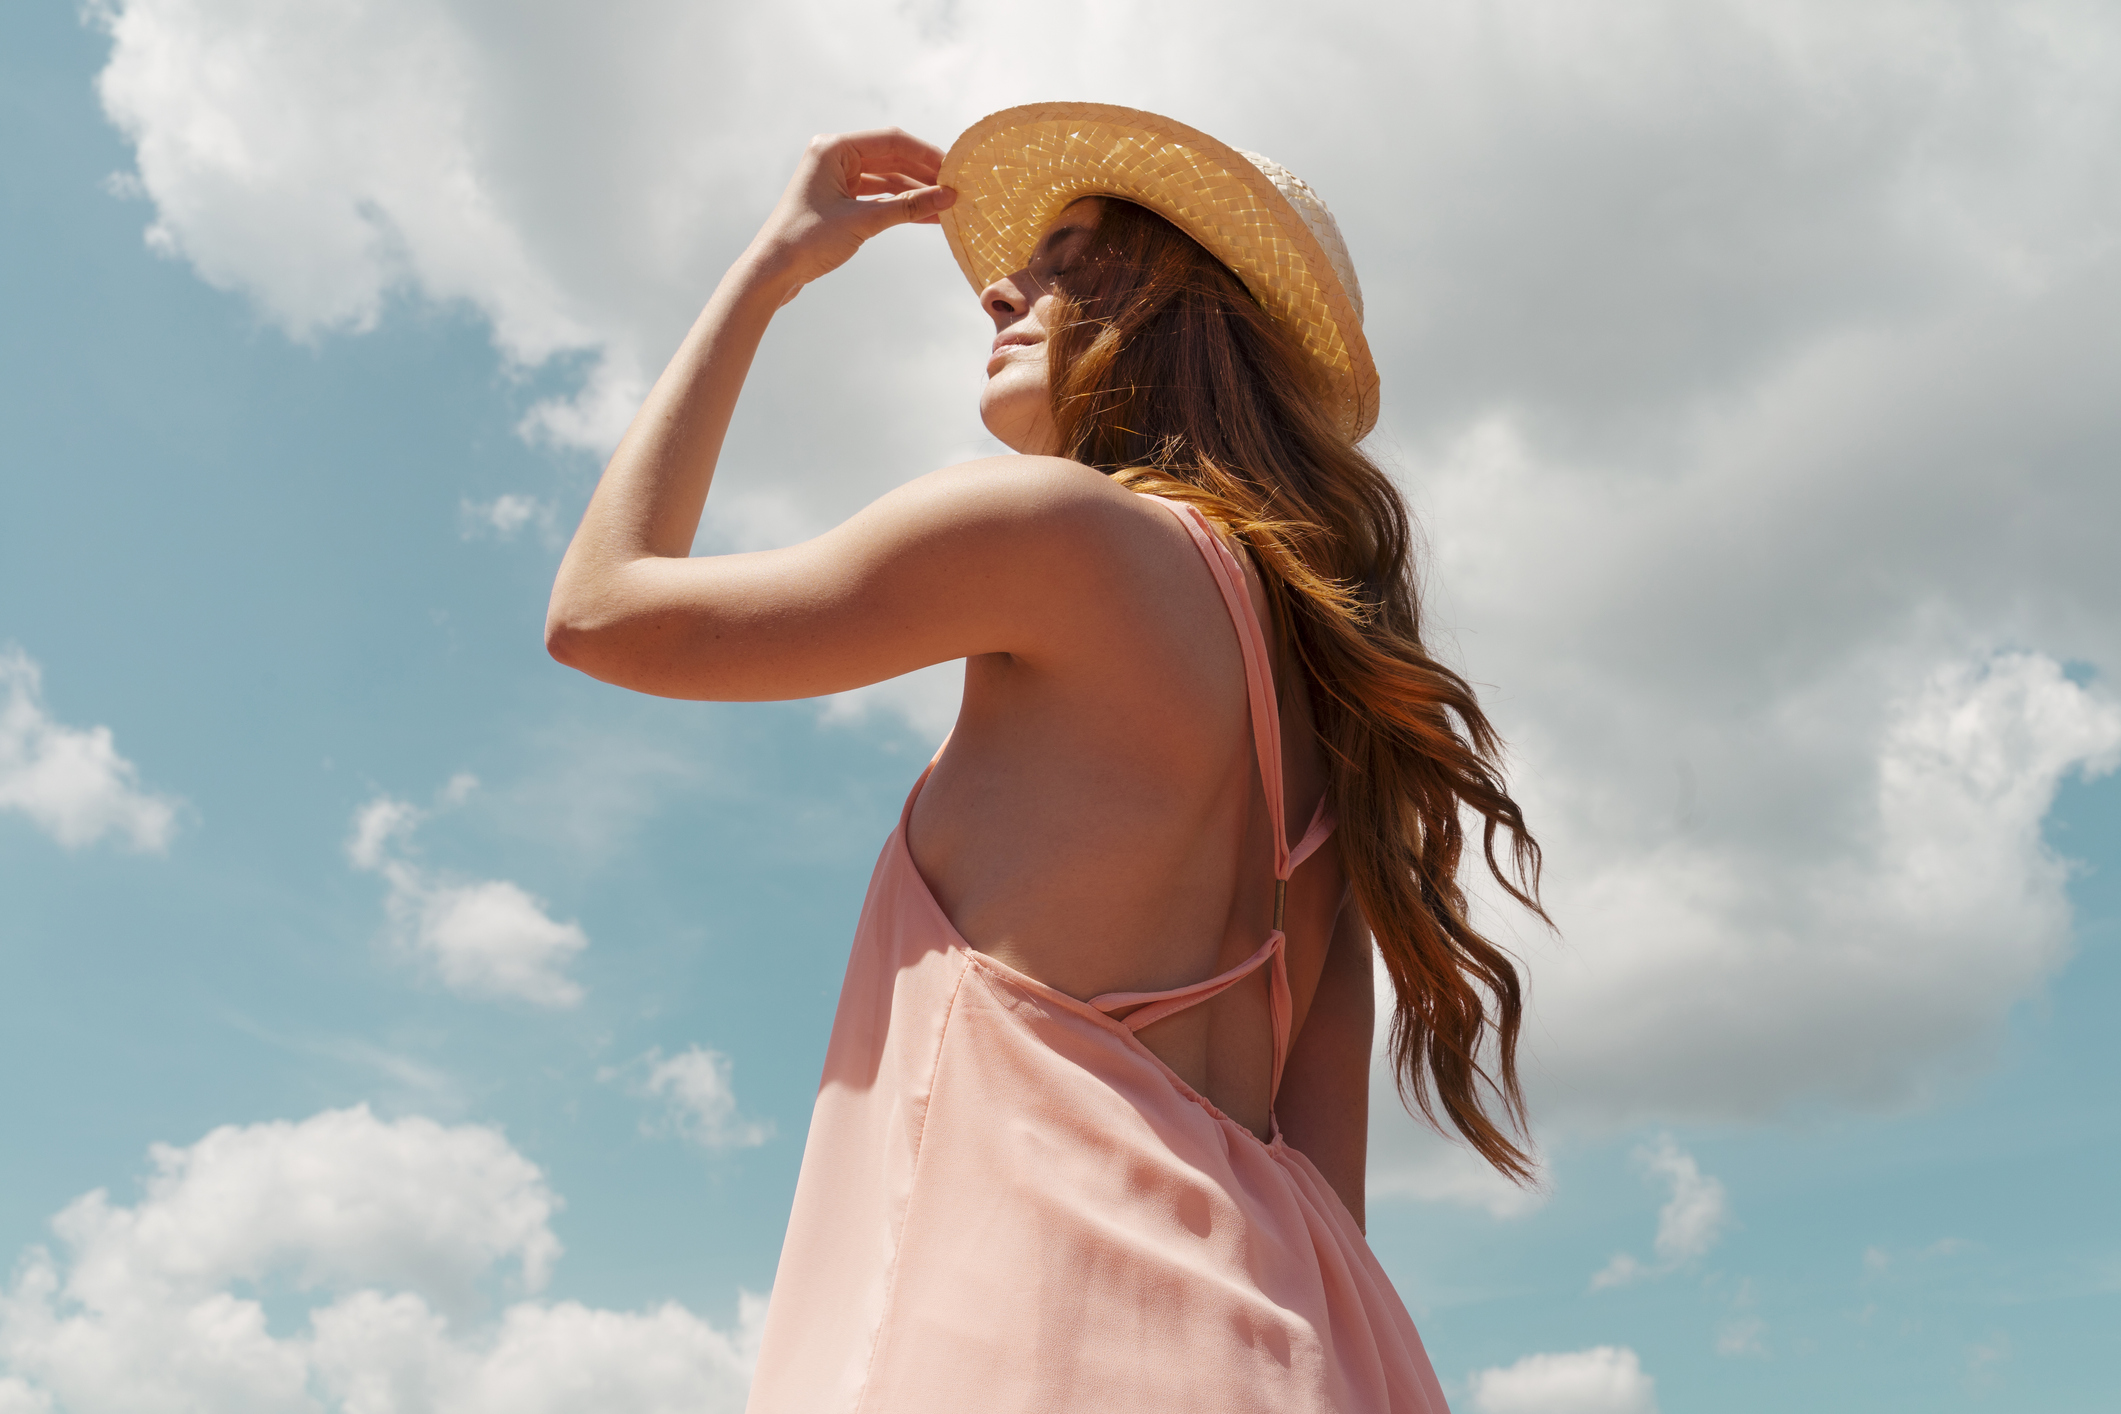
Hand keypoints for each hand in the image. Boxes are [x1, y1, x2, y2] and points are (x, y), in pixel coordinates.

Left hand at [744, 128, 955, 301]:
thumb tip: (947, 197)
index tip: (954, 169)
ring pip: (886, 179)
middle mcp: (834, 157)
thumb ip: (907, 207)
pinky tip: (925, 216)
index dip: (926, 154)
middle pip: (891, 158)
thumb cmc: (807, 240)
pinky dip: (899, 205)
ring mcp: (836, 178)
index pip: (891, 141)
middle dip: (923, 175)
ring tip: (945, 206)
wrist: (772, 271)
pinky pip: (876, 197)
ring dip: (914, 193)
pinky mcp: (838, 201)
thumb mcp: (862, 222)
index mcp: (834, 148)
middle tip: (955, 189)